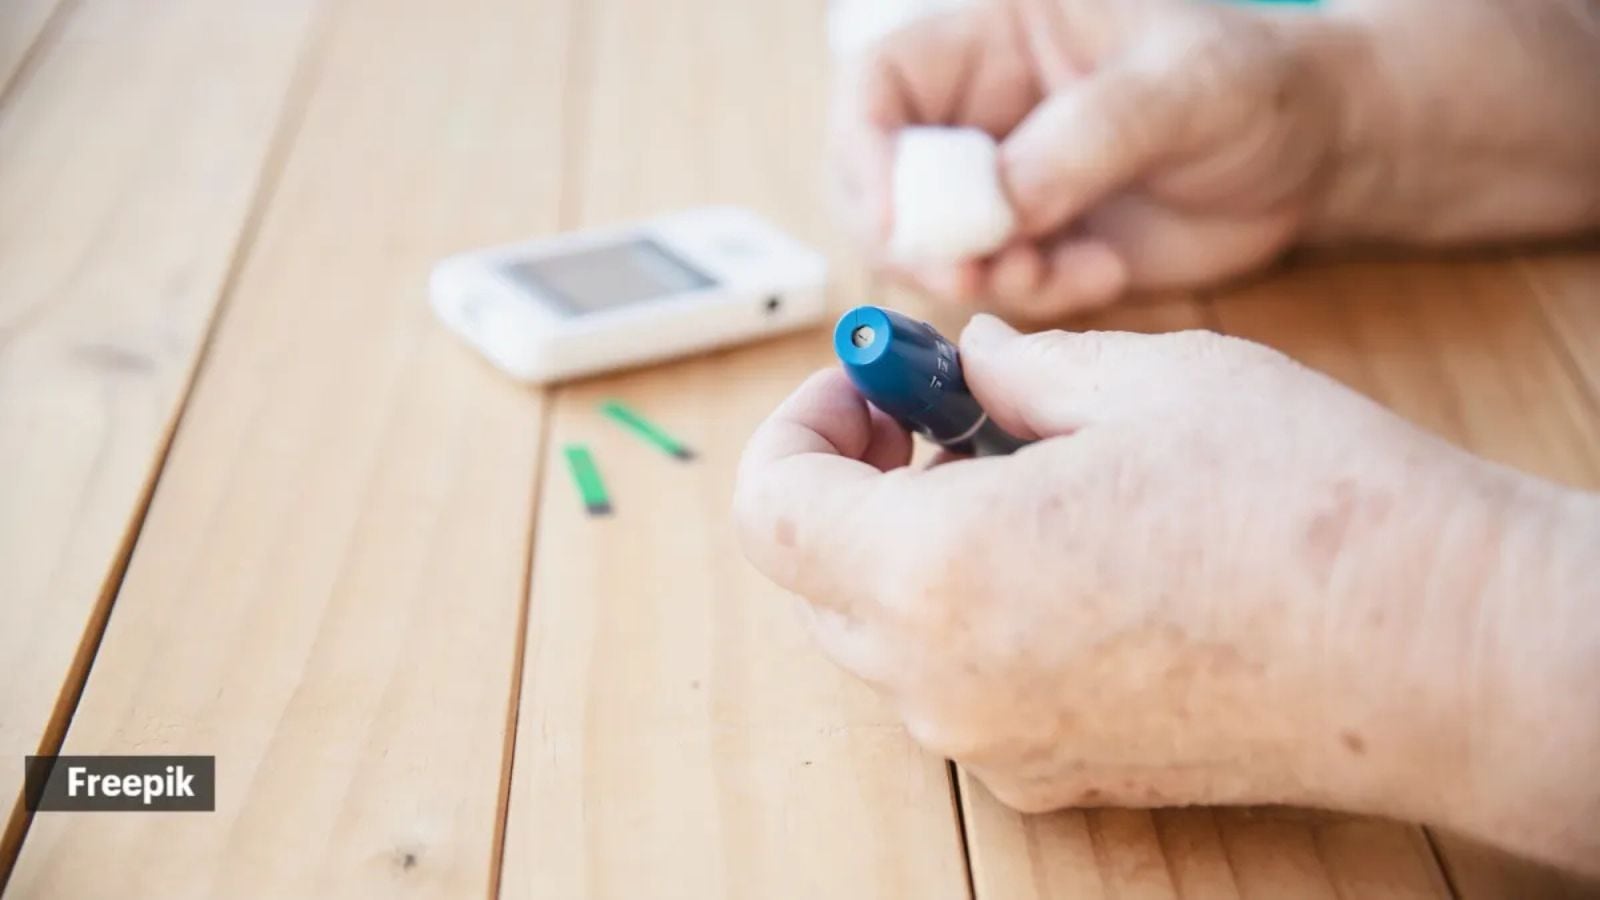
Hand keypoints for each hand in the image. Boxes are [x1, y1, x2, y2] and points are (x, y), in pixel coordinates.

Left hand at [734, 316, 1599, 873]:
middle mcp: (941, 680)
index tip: (866, 386)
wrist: (1442, 656)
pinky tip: (1075, 561)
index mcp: (933, 571)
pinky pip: (962, 687)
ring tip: (1031, 481)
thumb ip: (1016, 371)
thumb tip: (970, 366)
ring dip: (919, 548)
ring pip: (888, 634)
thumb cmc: (1305, 506)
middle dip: (861, 482)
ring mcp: (997, 744)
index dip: (803, 427)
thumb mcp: (1140, 380)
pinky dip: (975, 616)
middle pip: (819, 575)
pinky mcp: (1058, 776)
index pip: (771, 506)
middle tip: (948, 418)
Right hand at [833, 0, 1339, 317]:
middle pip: (880, 180)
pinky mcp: (1032, 244)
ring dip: (983, 276)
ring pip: (931, 247)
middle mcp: (980, 110)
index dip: (863, 155)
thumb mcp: (1183, 87)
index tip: (897, 225)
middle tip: (974, 273)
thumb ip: (1086, 137)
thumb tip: (999, 204)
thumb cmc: (1255, 84)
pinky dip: (1035, 296)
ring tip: (1066, 269)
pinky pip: (993, 287)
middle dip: (917, 239)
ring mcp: (1001, 183)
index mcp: (993, 37)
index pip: (878, 86)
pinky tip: (1106, 271)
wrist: (1314, 158)